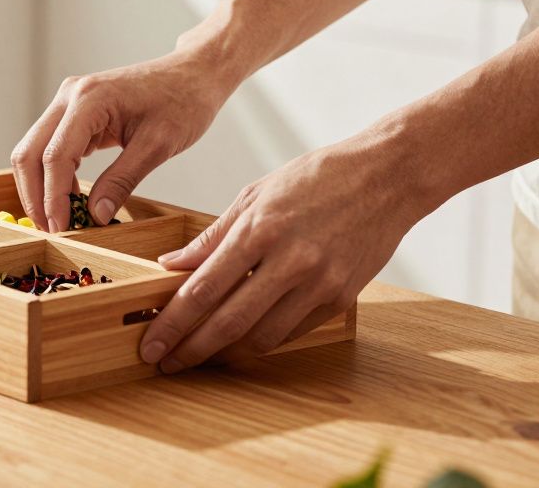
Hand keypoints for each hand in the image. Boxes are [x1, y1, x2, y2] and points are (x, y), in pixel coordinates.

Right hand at [10, 49, 232, 232]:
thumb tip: (95, 216)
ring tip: (60, 219)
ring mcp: (68, 102)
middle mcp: (70, 96)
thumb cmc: (183, 101)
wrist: (193, 74)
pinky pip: (51, 146)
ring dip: (41, 186)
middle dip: (35, 195)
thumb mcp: (158, 145)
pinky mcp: (74, 112)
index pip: (55, 156)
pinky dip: (54, 175)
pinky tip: (71, 197)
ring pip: (34, 150)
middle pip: (29, 152)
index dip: (53, 197)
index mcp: (89, 99)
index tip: (61, 228)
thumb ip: (122, 180)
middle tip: (51, 229)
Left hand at [139, 135, 436, 370]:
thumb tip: (170, 265)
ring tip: (200, 353)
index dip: (172, 324)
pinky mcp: (341, 298)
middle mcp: (289, 261)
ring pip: (261, 337)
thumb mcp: (255, 194)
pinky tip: (241, 340)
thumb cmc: (317, 177)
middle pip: (228, 322)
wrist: (387, 176)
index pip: (203, 289)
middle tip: (163, 362)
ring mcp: (319, 283)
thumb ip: (211, 236)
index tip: (151, 343)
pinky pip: (292, 332)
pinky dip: (262, 339)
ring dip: (225, 353)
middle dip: (190, 349)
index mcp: (260, 229)